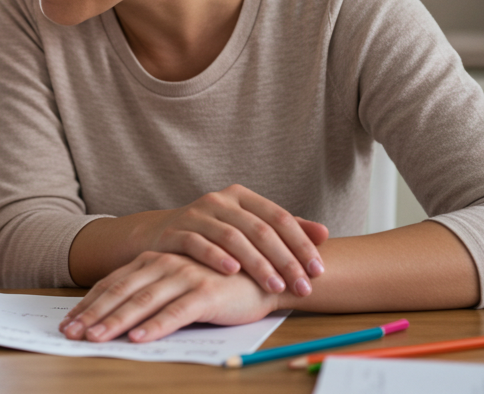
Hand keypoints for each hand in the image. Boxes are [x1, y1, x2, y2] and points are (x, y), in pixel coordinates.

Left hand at [60, 252, 277, 343]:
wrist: (266, 275)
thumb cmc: (218, 282)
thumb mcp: (178, 284)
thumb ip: (152, 293)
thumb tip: (116, 318)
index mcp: (153, 261)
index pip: (112, 284)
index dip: (88, 304)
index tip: (67, 322)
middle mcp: (164, 265)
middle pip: (120, 292)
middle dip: (92, 315)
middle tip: (69, 334)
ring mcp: (184, 276)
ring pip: (143, 302)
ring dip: (116, 322)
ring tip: (95, 339)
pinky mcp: (206, 293)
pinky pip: (176, 312)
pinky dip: (155, 326)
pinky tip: (138, 339)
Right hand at [139, 184, 328, 296]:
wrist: (159, 235)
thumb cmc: (212, 235)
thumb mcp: (246, 227)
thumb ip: (283, 230)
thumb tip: (324, 233)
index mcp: (241, 197)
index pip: (279, 217)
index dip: (301, 244)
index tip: (319, 271)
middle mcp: (219, 201)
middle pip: (259, 229)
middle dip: (285, 260)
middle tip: (302, 287)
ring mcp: (195, 214)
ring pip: (232, 237)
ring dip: (257, 263)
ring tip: (275, 286)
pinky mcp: (174, 232)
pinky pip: (198, 243)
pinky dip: (215, 256)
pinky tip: (232, 272)